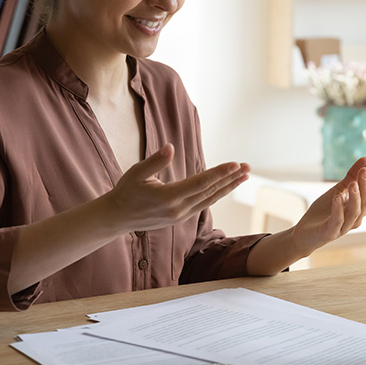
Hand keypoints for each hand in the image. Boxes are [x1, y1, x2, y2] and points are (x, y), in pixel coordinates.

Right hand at [100, 143, 249, 231]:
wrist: (117, 218)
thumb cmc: (126, 191)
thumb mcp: (136, 173)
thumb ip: (155, 161)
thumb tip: (171, 147)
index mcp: (168, 197)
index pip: (200, 183)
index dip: (219, 173)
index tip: (235, 164)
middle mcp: (178, 209)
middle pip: (210, 192)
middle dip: (230, 178)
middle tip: (248, 167)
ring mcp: (180, 216)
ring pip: (210, 199)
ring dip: (228, 187)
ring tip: (243, 176)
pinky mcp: (181, 218)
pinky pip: (204, 204)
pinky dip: (217, 194)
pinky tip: (226, 185)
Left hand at [291, 157, 365, 255]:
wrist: (304, 234)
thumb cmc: (323, 212)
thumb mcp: (337, 191)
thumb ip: (351, 177)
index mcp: (358, 209)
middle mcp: (354, 219)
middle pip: (365, 202)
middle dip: (365, 185)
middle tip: (365, 170)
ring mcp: (343, 227)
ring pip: (354, 213)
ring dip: (355, 197)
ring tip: (353, 183)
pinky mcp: (330, 233)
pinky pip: (337, 221)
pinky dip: (338, 209)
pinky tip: (336, 197)